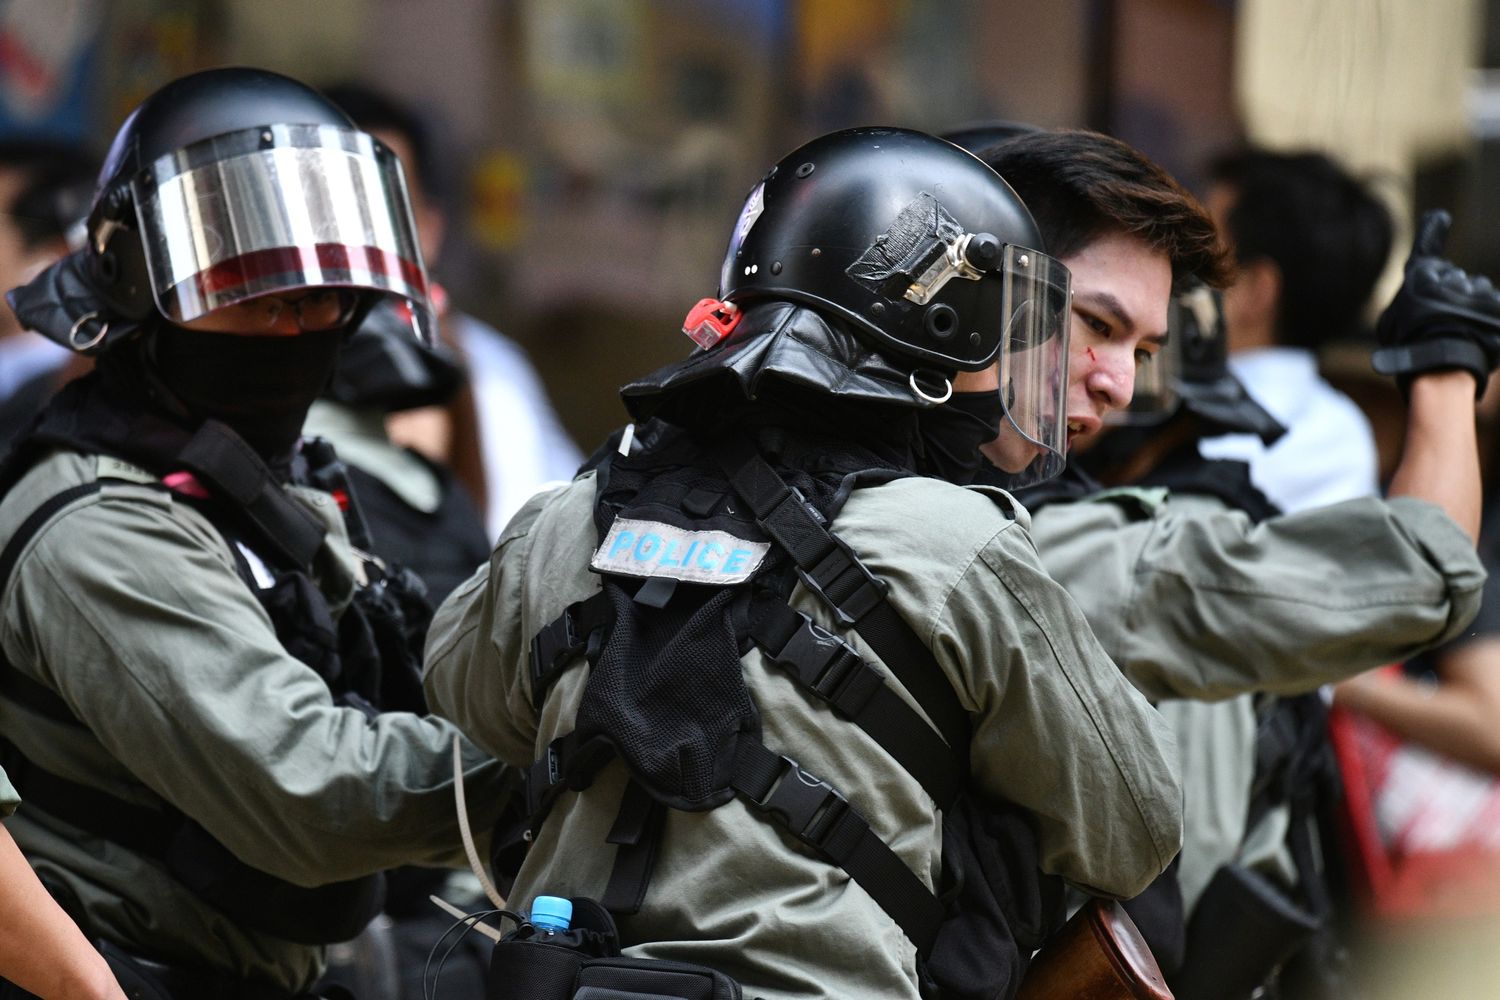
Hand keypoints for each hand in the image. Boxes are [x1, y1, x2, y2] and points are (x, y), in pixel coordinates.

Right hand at [1371, 210, 1499, 394]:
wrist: (1441, 369)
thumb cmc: (1408, 351)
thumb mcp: (1390, 326)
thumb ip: (1406, 303)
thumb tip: (1419, 295)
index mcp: (1420, 279)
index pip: (1426, 248)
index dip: (1432, 230)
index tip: (1440, 217)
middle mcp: (1450, 278)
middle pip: (1456, 279)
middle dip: (1452, 295)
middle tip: (1441, 323)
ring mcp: (1478, 292)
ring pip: (1479, 291)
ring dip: (1472, 307)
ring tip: (1461, 333)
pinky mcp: (1498, 306)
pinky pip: (1495, 306)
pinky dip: (1489, 318)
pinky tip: (1479, 336)